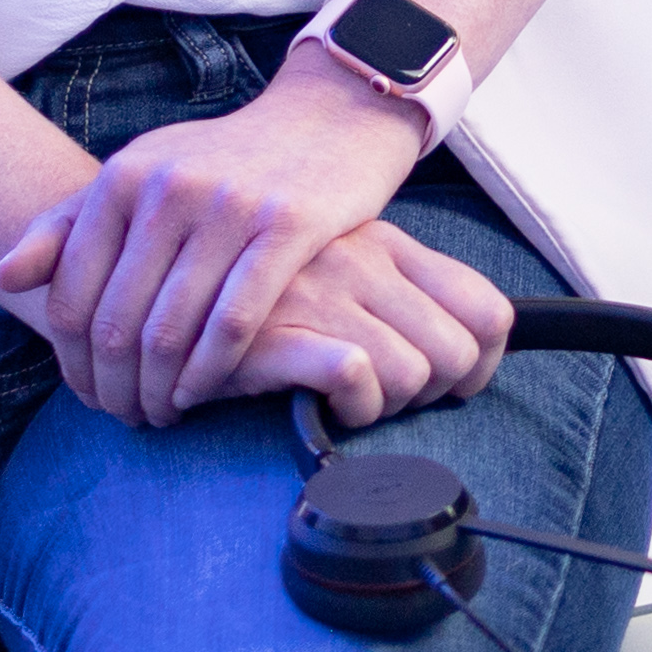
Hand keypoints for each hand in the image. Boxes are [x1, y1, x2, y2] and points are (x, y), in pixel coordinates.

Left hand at [0, 58, 436, 423]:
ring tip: (160, 414)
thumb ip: (67, 225)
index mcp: (123, 177)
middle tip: (124, 420)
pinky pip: (234, 322)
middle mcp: (168, 188)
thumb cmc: (225, 162)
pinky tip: (201, 394)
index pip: (69, 298)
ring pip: (169, 332)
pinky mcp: (288, 225)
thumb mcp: (142, 176)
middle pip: (115, 325)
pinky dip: (209, 372)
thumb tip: (1, 278)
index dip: (71, 364)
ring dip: (157, 392)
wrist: (329, 117)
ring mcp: (229, 205)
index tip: (87, 396)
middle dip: (113, 389)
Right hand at [237, 218, 518, 428]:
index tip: (449, 389)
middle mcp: (365, 260)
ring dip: (384, 408)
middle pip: (456, 355)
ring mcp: (321, 290)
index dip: (483, 366)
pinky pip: (354, 375)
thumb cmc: (264, 285)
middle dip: (428, 397)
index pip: (489, 311)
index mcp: (390, 244)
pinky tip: (320, 405)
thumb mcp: (346, 268)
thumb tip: (469, 356)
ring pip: (411, 372)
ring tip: (341, 401)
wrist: (161, 268)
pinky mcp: (276, 326)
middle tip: (382, 399)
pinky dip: (350, 406)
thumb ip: (400, 297)